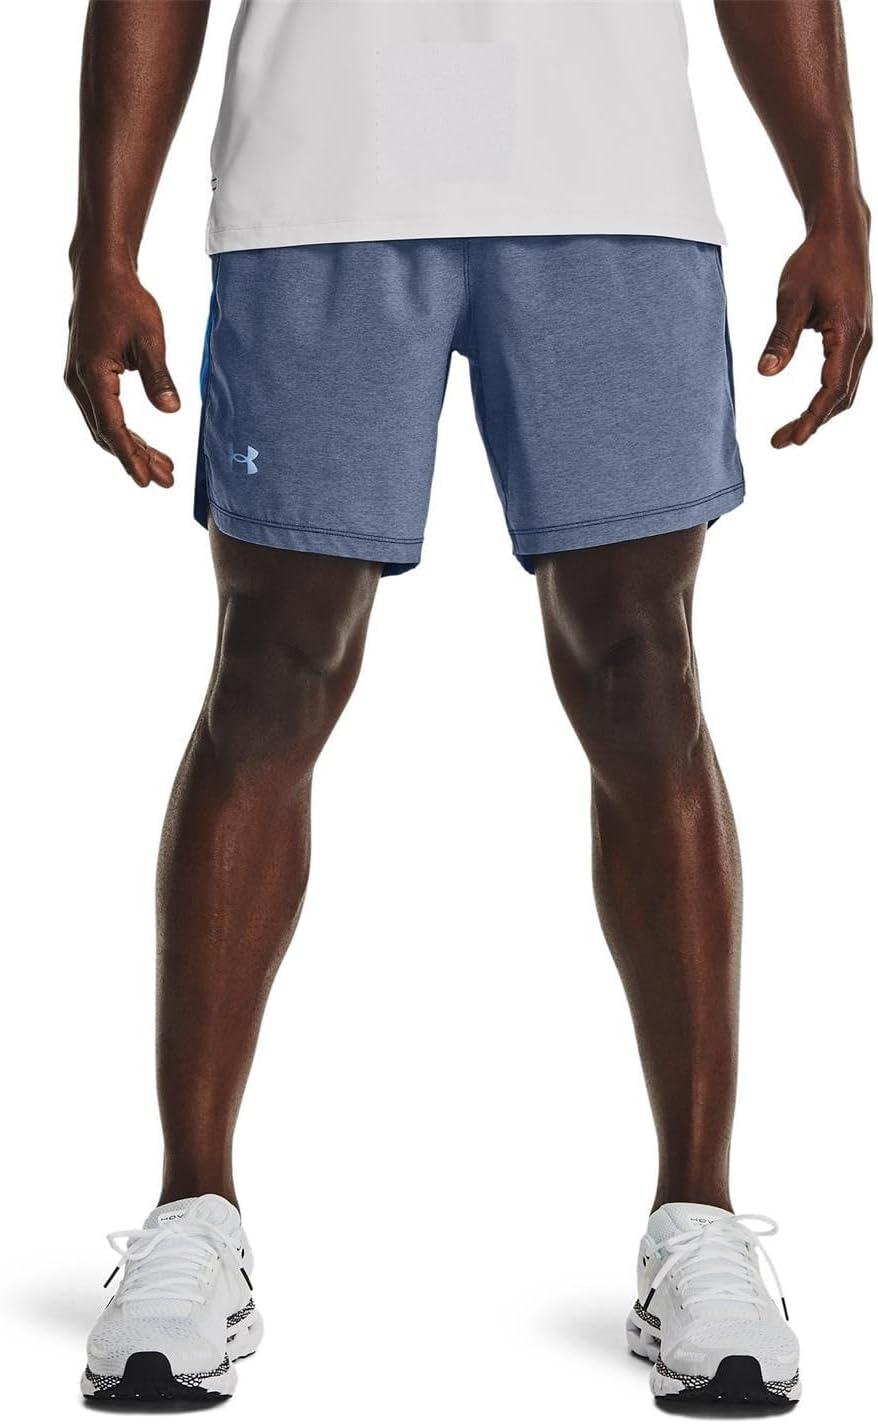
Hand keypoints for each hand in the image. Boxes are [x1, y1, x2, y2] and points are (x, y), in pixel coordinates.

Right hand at [65, 257, 179, 486]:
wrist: (101, 274)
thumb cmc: (126, 300)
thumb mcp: (150, 338)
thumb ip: (159, 376)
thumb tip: (172, 411)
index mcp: (93, 375)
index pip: (112, 427)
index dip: (130, 456)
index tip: (146, 480)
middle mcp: (80, 382)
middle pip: (107, 434)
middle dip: (136, 458)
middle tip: (166, 479)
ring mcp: (80, 380)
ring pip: (104, 426)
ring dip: (132, 448)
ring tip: (162, 466)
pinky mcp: (87, 376)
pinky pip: (104, 413)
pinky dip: (124, 431)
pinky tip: (144, 444)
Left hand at [758, 213, 871, 447]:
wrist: (842, 234)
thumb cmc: (815, 261)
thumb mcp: (791, 299)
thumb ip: (780, 338)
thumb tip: (764, 374)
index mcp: (848, 334)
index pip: (832, 389)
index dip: (812, 417)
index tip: (792, 438)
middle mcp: (862, 342)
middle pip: (842, 396)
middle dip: (813, 422)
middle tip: (780, 441)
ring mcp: (862, 340)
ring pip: (847, 389)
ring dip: (821, 413)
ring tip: (791, 430)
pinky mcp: (856, 336)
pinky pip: (846, 376)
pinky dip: (829, 397)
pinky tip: (810, 406)